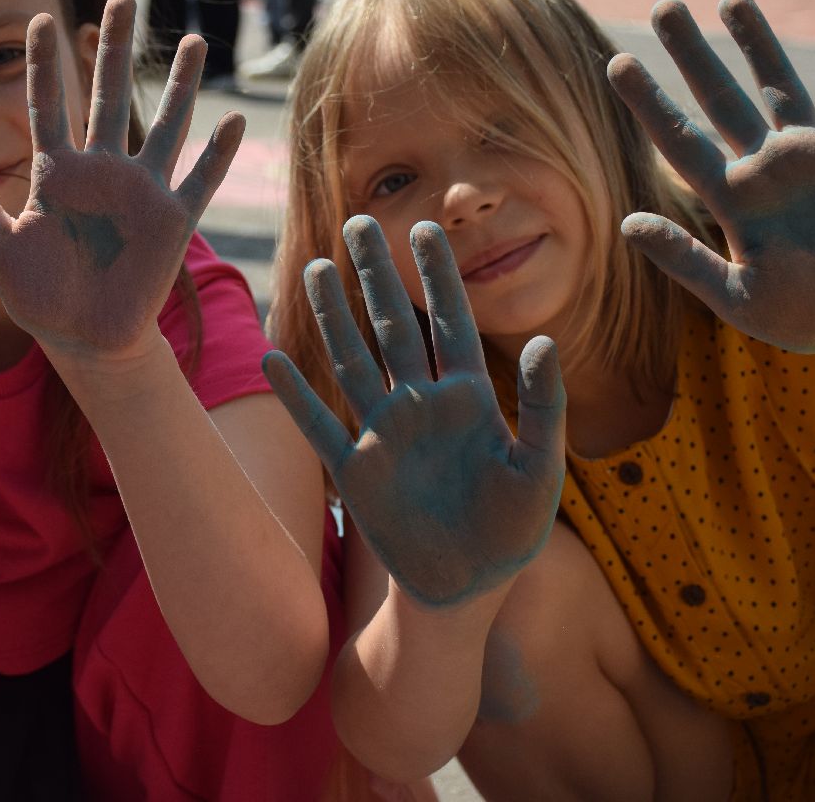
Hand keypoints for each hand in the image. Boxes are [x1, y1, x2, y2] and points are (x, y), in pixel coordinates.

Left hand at [0, 0, 242, 359]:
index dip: (42, 64)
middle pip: (109, 95)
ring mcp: (139, 193)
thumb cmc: (38, 294)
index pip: (47, 105)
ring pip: (165, 125)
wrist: (82, 340)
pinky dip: (217, 154)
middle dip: (115, 48)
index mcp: (56, 173)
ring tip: (194, 39)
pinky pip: (198, 181)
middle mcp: (101, 172)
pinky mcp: (170, 222)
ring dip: (180, 86)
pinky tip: (233, 122)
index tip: (38, 18)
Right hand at [262, 217, 565, 608]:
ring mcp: (384, 434)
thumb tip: (543, 341)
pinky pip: (319, 424)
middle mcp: (420, 404)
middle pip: (393, 326)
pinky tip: (271, 358)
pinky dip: (296, 395)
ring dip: (334, 317)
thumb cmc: (513, 531)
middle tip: (359, 223)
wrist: (466, 590)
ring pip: (353, 361)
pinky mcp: (355, 471)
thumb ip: (542, 406)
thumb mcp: (540, 469)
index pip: (450, 321)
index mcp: (468, 398)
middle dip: (377, 275)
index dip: (438, 275)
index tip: (425, 225)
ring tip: (317, 269)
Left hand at [608, 0, 814, 354]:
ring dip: (758, 42)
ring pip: (779, 84)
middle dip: (693, 53)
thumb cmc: (804, 318)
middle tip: (664, 6)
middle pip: (721, 97)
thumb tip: (627, 223)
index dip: (650, 102)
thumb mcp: (739, 298)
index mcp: (733, 198)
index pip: (680, 139)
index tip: (618, 62)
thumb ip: (685, 261)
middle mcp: (767, 166)